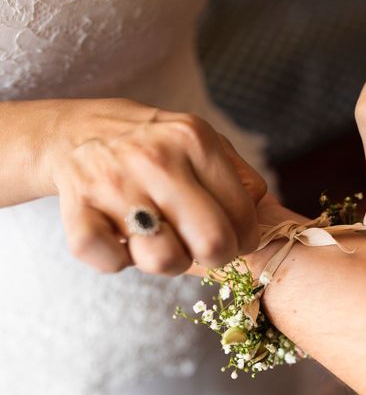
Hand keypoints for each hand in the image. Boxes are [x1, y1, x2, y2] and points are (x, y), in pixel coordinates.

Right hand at [36, 98, 265, 274]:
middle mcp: (156, 159)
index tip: (233, 238)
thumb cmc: (153, 144)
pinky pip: (111, 262)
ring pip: (165, 259)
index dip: (245, 238)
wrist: (76, 132)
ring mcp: (114, 184)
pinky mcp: (77, 210)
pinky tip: (121, 239)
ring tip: (161, 238)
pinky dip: (118, 261)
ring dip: (168, 260)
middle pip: (213, 242)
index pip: (243, 215)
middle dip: (215, 256)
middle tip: (202, 247)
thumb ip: (237, 173)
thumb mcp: (199, 138)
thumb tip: (260, 211)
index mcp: (193, 139)